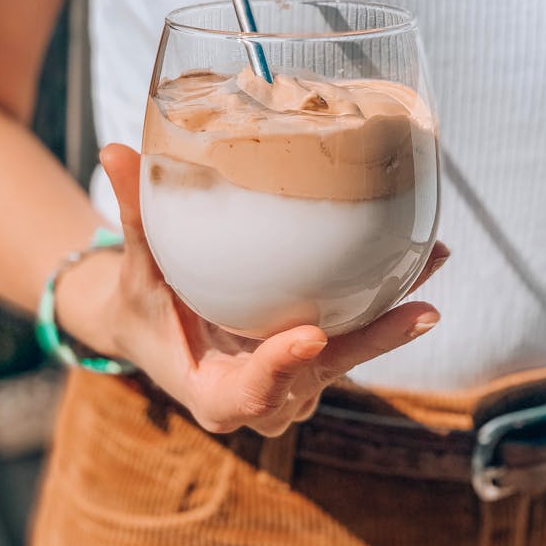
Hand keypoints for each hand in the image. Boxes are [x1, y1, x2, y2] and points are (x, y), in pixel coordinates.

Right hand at [70, 144, 446, 436]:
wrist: (157, 330)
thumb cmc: (142, 308)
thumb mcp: (135, 272)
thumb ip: (134, 219)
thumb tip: (113, 150)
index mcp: (212, 393)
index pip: (248, 395)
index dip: (277, 371)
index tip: (306, 337)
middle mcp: (262, 396)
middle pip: (320, 377)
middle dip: (370, 344)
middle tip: (419, 311)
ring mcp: (293, 380)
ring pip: (348, 356)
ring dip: (393, 318)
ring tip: (432, 264)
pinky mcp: (312, 358)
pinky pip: (354, 332)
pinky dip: (387, 300)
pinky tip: (424, 255)